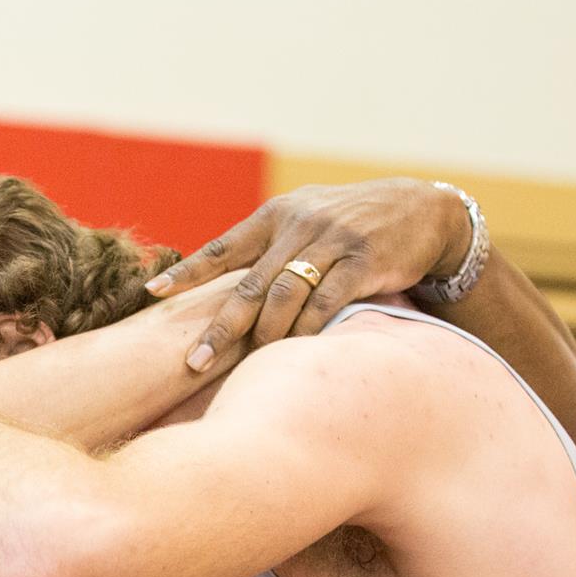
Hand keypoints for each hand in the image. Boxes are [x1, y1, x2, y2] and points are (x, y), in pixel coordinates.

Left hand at [144, 179, 470, 369]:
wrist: (423, 210)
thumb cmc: (352, 225)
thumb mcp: (306, 220)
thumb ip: (266, 248)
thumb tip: (215, 285)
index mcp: (275, 216)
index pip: (222, 248)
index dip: (187, 272)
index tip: (153, 293)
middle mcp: (298, 224)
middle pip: (249, 284)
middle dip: (220, 328)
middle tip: (194, 363)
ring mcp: (331, 240)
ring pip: (284, 296)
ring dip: (263, 336)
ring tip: (245, 366)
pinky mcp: (363, 259)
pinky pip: (326, 302)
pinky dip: (307, 330)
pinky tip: (293, 352)